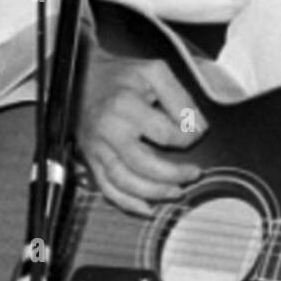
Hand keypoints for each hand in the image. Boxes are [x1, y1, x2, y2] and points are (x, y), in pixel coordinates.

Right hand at [77, 43, 207, 215]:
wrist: (82, 78)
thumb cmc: (121, 76)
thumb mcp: (155, 72)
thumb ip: (180, 97)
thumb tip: (198, 126)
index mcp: (126, 106)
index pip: (164, 132)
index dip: (187, 138)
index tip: (197, 134)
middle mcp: (110, 130)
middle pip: (144, 164)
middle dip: (174, 174)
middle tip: (194, 174)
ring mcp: (98, 148)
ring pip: (125, 181)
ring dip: (154, 192)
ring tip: (177, 193)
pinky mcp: (91, 159)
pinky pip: (107, 188)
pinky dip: (127, 203)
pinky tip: (147, 208)